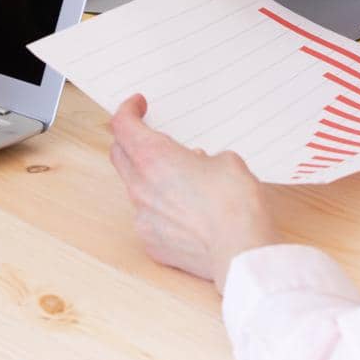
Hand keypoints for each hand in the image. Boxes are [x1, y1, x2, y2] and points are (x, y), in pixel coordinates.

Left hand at [109, 95, 279, 291]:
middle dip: (130, 141)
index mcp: (155, 158)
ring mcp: (142, 217)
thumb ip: (204, 158)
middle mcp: (140, 186)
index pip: (122, 125)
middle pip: (119, 154)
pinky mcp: (151, 242)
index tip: (137, 105)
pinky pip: (148, 217)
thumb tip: (197, 165)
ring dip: (149, 178)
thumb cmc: (236, 205)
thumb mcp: (228, 161)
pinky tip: (187, 215)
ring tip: (180, 181)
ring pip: (135, 188)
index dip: (128, 110)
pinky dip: (161, 209)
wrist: (240, 254)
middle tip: (149, 137)